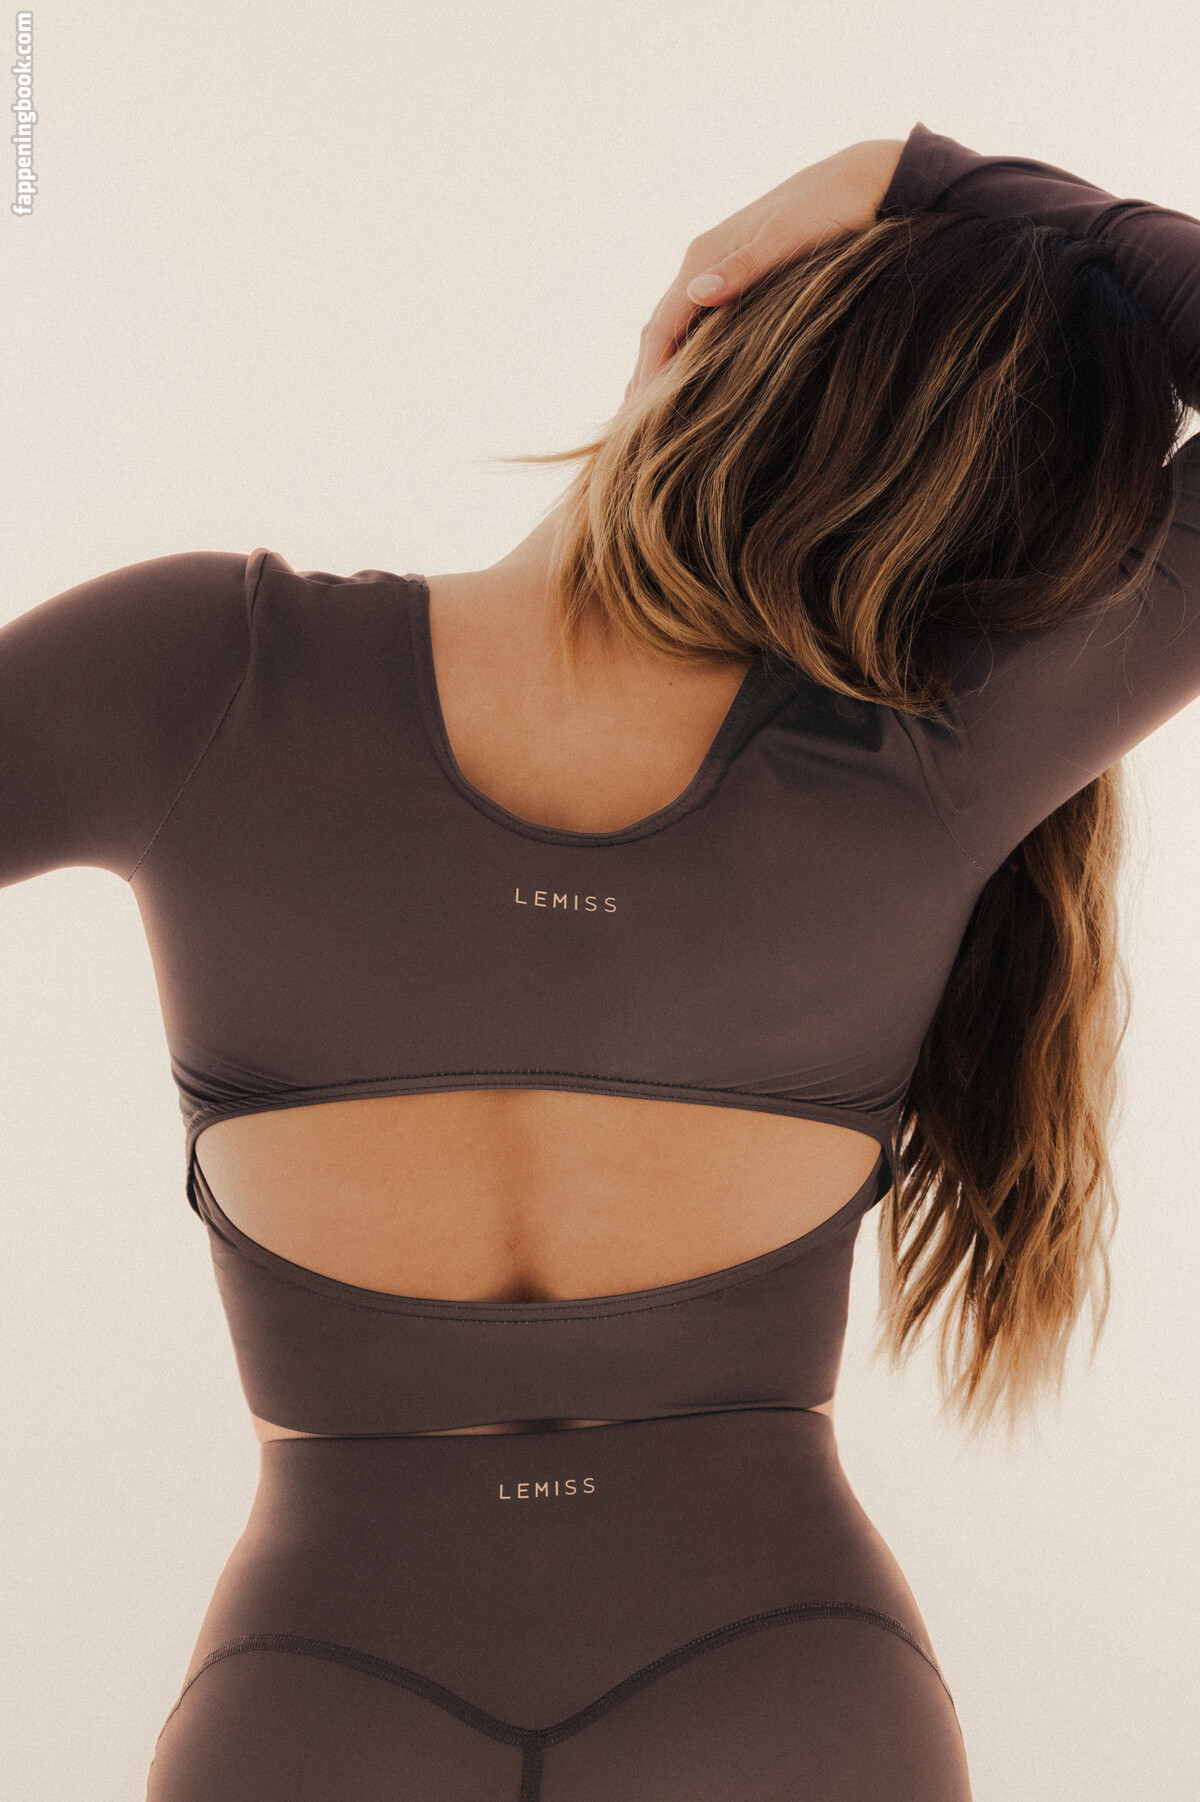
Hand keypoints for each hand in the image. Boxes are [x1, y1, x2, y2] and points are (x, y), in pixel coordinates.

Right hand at [624, 137, 905, 400]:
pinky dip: (681, 354)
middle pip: (658, 330)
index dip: (647, 373)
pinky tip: (686, 381)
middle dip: (644, 378)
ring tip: (650, 417)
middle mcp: (702, 262)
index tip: (639, 420)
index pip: (660, 326)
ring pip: (674, 327)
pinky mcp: (736, 276)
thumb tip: (700, 292)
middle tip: (633, 434)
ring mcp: (717, 268)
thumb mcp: (789, 239)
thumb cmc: (830, 211)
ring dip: (658, 369)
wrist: (859, 181)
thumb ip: (745, 268)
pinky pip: (695, 323)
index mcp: (704, 256)